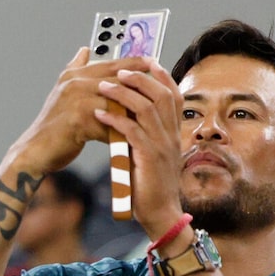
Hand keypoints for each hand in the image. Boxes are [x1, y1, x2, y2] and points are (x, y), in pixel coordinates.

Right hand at [12, 49, 149, 179]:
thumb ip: (76, 69)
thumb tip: (85, 49)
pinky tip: (135, 138)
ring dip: (135, 112)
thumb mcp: (63, 91)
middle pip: (119, 80)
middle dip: (142, 87)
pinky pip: (109, 124)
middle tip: (163, 92)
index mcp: (74, 74)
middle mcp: (74, 83)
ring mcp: (75, 100)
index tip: (156, 63)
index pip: (112, 63)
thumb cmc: (55, 125)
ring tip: (153, 119)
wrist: (35, 150)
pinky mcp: (78, 120)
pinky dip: (123, 132)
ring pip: (117, 103)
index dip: (136, 63)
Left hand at [93, 55, 186, 242]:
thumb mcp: (150, 153)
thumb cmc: (150, 184)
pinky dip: (115, 120)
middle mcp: (172, 135)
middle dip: (140, 78)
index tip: (145, 61)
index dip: (161, 75)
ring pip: (147, 108)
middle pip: (161, 94)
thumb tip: (125, 114)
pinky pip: (132, 132)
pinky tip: (99, 114)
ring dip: (123, 94)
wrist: (160, 214)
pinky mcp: (150, 159)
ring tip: (103, 86)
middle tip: (119, 70)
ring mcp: (163, 146)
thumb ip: (142, 133)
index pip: (174, 95)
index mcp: (174, 132)